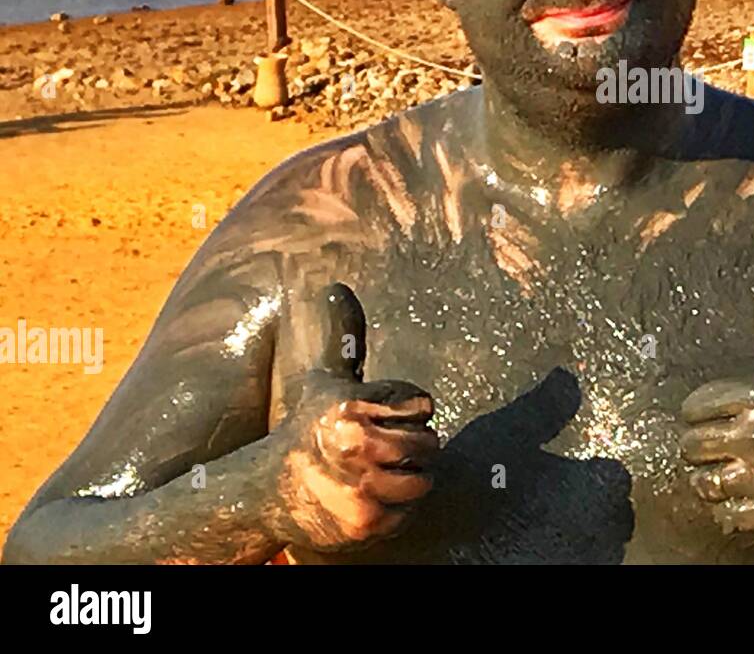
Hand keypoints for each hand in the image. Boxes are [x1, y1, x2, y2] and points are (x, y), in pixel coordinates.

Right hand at [267, 283, 440, 553]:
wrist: (267, 492)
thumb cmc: (307, 427)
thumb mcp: (325, 378)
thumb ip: (343, 335)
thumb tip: (336, 287)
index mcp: (353, 406)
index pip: (423, 405)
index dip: (409, 411)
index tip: (384, 416)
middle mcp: (357, 446)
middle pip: (430, 443)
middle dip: (413, 445)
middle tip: (384, 448)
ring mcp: (362, 488)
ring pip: (424, 480)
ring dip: (408, 478)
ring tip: (379, 472)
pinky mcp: (366, 523)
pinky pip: (409, 513)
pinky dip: (396, 510)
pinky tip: (370, 496)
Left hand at [680, 271, 753, 537]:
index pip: (692, 409)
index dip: (705, 416)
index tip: (729, 419)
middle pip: (690, 447)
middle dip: (707, 449)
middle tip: (734, 449)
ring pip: (703, 482)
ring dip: (718, 481)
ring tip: (744, 471)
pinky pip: (724, 514)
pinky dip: (735, 510)